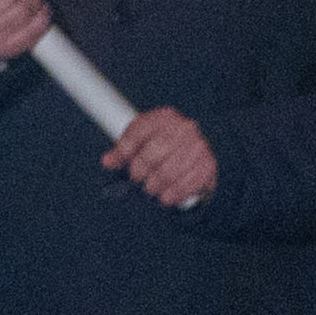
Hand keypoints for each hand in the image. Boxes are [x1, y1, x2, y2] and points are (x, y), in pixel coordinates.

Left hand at [100, 105, 218, 209]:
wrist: (192, 156)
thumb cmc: (160, 149)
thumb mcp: (139, 144)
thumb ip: (122, 153)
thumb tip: (107, 161)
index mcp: (164, 117)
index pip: (139, 131)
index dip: (125, 149)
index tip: (120, 163)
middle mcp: (184, 127)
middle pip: (154, 152)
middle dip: (141, 171)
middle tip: (137, 180)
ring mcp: (198, 145)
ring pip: (169, 171)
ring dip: (156, 186)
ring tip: (151, 189)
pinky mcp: (208, 164)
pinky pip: (187, 183)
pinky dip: (174, 194)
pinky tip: (166, 197)